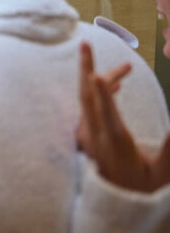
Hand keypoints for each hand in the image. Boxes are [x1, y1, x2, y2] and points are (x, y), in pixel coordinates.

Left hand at [76, 42, 156, 191]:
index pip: (108, 115)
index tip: (99, 75)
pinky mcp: (86, 134)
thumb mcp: (162, 172)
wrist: (114, 204)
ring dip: (102, 78)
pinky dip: (99, 92)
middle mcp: (96, 136)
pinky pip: (89, 107)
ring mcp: (88, 134)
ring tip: (128, 68)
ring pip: (88, 99)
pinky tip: (113, 82)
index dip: (105, 94)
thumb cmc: (141, 187)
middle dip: (86, 68)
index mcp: (116, 144)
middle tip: (85, 43)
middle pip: (87, 97)